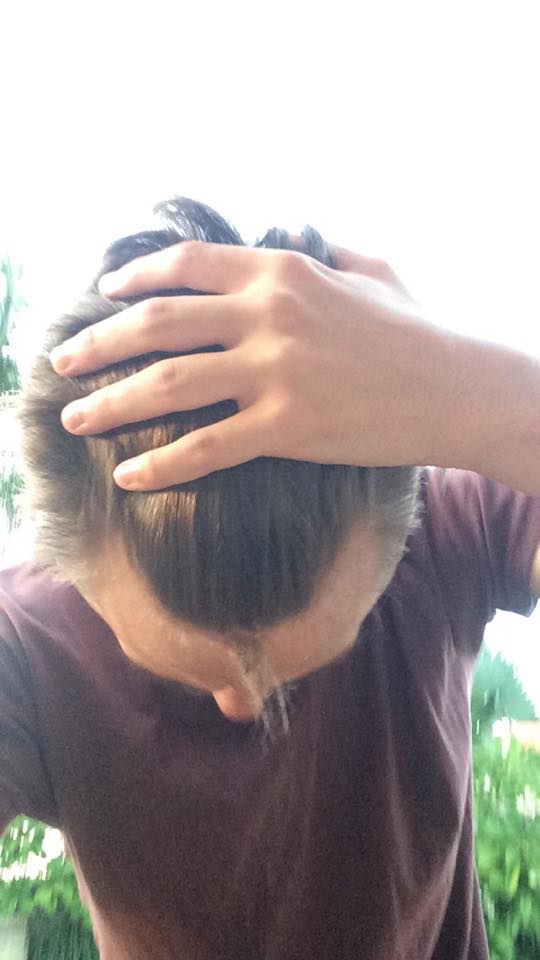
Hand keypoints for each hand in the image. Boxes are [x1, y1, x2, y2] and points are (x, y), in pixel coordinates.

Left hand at [50, 240, 450, 489]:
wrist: (457, 387)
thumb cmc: (416, 330)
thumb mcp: (371, 271)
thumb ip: (325, 251)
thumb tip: (299, 237)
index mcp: (281, 270)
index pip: (184, 265)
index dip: (133, 280)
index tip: (103, 295)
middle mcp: (268, 314)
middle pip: (157, 323)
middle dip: (98, 343)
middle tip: (62, 363)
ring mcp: (274, 372)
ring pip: (168, 384)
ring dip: (109, 402)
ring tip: (74, 418)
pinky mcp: (288, 428)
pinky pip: (206, 447)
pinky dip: (161, 462)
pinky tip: (129, 474)